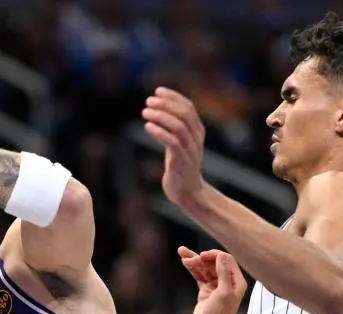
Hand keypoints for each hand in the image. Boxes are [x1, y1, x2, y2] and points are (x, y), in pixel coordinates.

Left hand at [142, 88, 205, 203]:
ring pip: (179, 126)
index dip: (173, 97)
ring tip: (145, 112)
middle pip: (184, 113)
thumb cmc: (180, 167)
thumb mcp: (179, 144)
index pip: (188, 107)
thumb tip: (159, 111)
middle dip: (165, 104)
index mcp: (197, 131)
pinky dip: (160, 132)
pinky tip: (148, 127)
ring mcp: (190, 150)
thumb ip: (174, 129)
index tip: (157, 91)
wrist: (188, 192)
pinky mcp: (182, 162)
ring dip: (161, 116)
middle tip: (148, 101)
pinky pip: (172, 143)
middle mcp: (196, 138)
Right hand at [178, 247, 246, 313]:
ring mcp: (216, 286)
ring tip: (181, 251)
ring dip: (194, 260)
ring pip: (204, 268)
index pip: (226, 260)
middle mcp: (227, 282)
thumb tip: (221, 255)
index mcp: (236, 281)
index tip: (202, 256)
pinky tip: (185, 261)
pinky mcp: (206, 291)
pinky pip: (199, 276)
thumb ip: (223, 273)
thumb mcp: (223, 292)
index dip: (213, 255)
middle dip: (200, 257)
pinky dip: (192, 268)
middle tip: (187, 256)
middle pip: (213, 263)